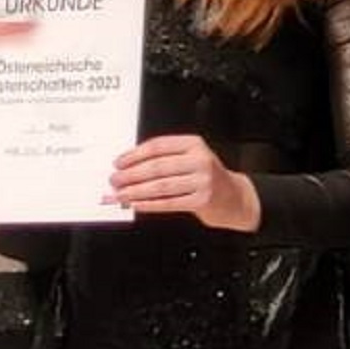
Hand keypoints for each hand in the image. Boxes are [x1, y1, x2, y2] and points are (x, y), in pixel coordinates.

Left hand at [109, 133, 257, 229]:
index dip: (134, 155)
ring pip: (161, 186)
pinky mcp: (202, 200)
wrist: (235, 197)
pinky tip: (137, 204)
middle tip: (115, 180)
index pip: (157, 146)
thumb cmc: (207, 177)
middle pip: (157, 167)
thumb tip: (129, 167)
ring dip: (136, 191)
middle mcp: (199, 160)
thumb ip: (165, 159)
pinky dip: (150, 204)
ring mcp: (202, 180)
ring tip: (120, 194)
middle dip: (131, 175)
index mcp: (193, 144)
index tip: (119, 163)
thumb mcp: (191, 158)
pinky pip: (169, 202)